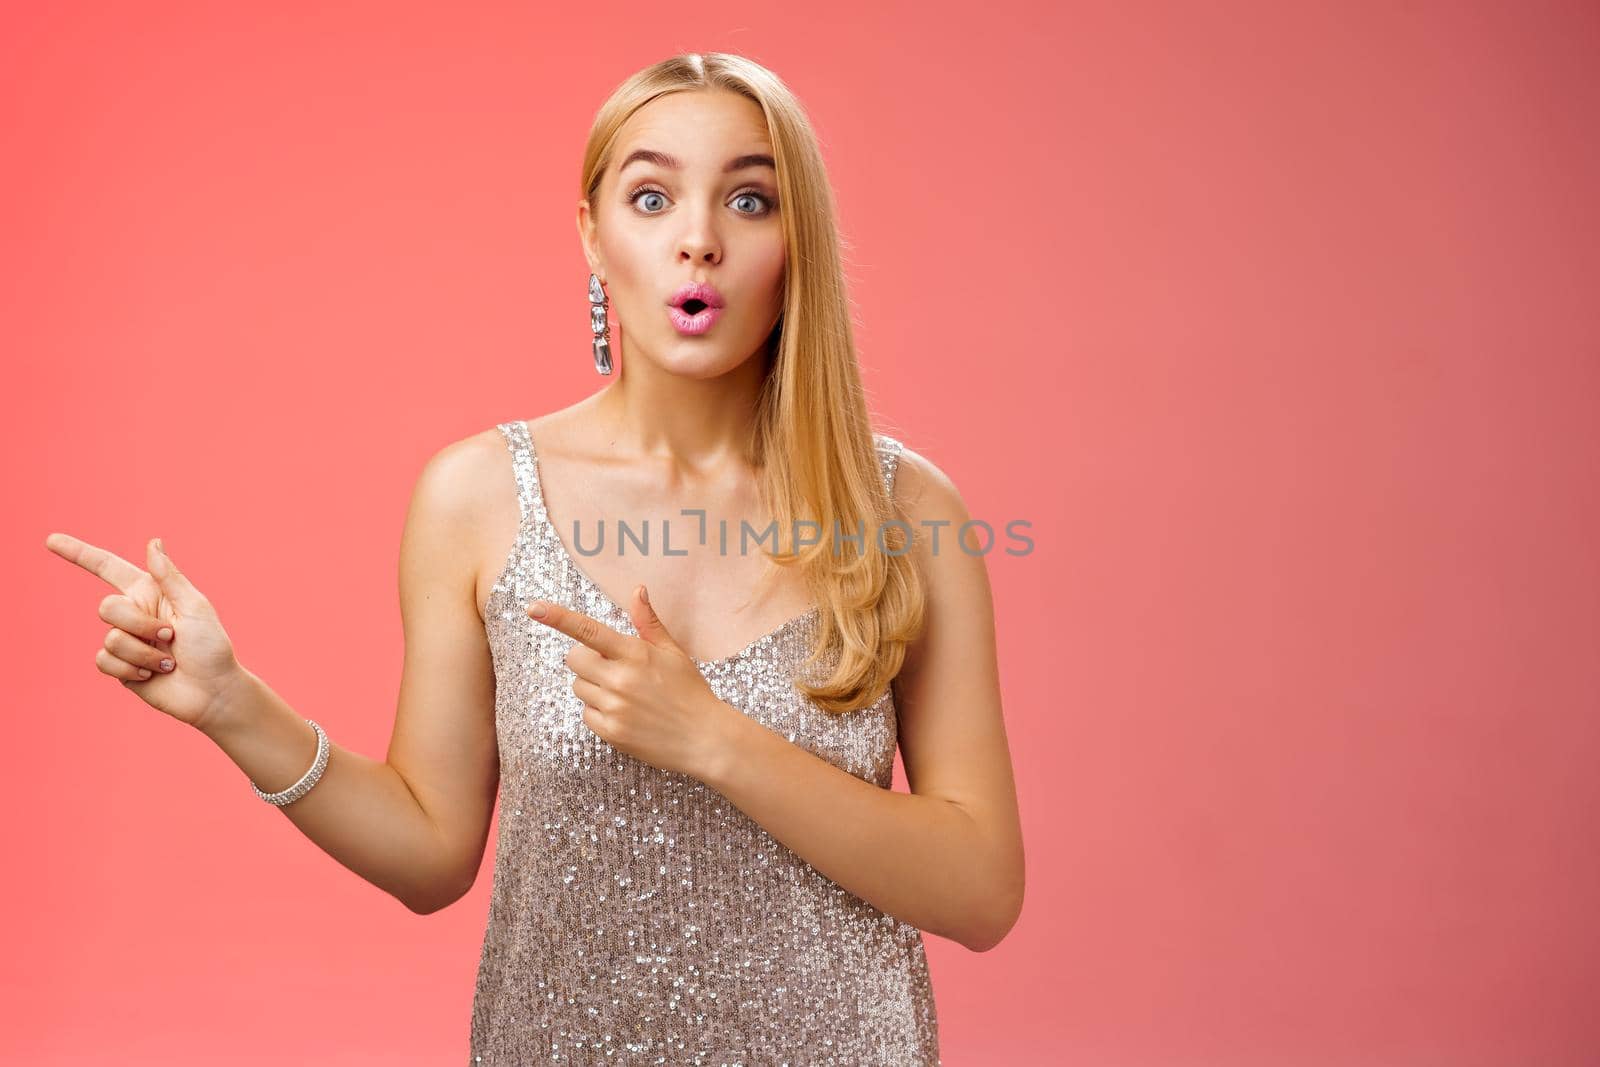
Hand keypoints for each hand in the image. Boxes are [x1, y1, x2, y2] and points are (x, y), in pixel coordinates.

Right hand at [45, 533, 245, 732]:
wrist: (212, 692)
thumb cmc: (211, 647)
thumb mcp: (195, 607)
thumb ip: (169, 577)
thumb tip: (153, 542)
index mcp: (150, 593)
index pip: (108, 568)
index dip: (79, 553)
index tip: (51, 540)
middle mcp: (134, 614)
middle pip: (107, 607)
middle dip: (140, 624)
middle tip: (171, 637)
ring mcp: (125, 641)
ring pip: (110, 638)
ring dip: (144, 652)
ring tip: (169, 662)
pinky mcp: (119, 667)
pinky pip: (104, 661)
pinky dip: (131, 668)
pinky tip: (152, 674)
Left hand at [528, 585, 738, 779]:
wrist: (704, 739)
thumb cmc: (690, 691)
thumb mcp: (673, 652)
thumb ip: (649, 622)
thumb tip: (637, 590)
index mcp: (635, 653)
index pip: (588, 630)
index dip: (558, 617)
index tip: (533, 607)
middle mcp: (620, 679)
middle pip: (574, 659)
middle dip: (586, 660)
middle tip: (611, 667)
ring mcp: (613, 707)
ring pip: (578, 687)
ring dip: (593, 686)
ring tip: (624, 694)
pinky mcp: (610, 731)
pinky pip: (586, 713)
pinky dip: (599, 711)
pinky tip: (624, 713)